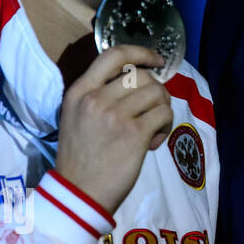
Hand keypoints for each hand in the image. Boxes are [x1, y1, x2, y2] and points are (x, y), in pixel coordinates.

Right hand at [55, 45, 173, 214]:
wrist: (78, 192)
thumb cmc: (81, 156)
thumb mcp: (77, 115)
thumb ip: (100, 93)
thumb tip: (138, 77)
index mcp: (79, 91)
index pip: (114, 54)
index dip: (141, 52)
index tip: (156, 60)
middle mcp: (95, 98)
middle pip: (142, 75)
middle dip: (155, 90)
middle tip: (152, 111)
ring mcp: (115, 116)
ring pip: (158, 93)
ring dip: (162, 109)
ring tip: (153, 128)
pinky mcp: (134, 134)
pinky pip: (165, 114)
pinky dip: (166, 126)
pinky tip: (154, 140)